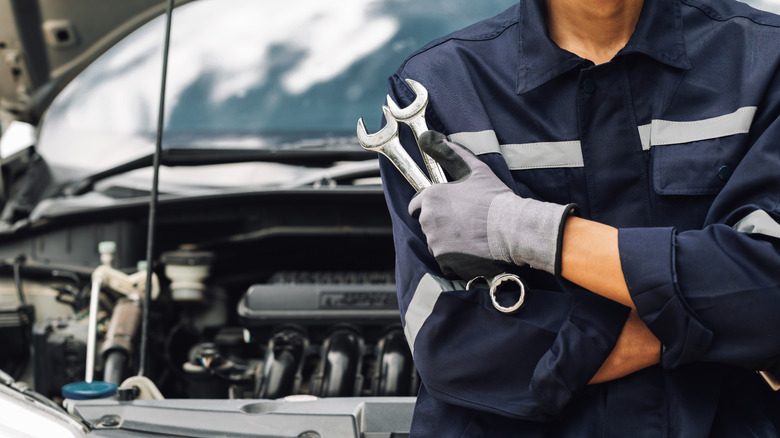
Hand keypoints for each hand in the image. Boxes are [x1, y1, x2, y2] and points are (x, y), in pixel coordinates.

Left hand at [408, 131, 576, 277]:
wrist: (513, 229)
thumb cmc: (495, 198)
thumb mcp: (475, 170)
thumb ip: (451, 154)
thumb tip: (433, 137)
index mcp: (431, 197)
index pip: (415, 205)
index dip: (429, 207)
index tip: (446, 210)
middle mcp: (428, 220)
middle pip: (427, 225)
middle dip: (440, 224)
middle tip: (465, 223)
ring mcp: (435, 242)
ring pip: (436, 243)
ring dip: (448, 241)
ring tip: (471, 237)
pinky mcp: (445, 260)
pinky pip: (445, 260)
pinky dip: (456, 258)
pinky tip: (472, 250)